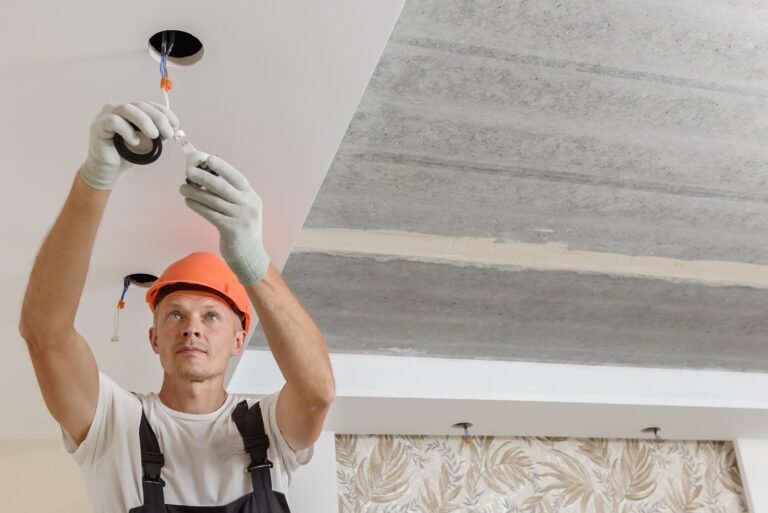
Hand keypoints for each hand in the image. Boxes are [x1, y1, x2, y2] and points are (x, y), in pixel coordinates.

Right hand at [79, 102, 179, 189]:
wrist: (109, 169)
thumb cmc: (128, 154)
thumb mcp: (148, 143)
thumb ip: (159, 134)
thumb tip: (174, 129)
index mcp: (131, 111)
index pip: (149, 105)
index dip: (164, 112)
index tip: (176, 124)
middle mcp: (118, 109)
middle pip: (141, 106)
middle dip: (158, 118)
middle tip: (168, 133)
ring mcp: (107, 115)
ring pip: (127, 109)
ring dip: (144, 122)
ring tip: (154, 136)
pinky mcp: (99, 125)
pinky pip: (114, 121)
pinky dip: (127, 131)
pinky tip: (134, 141)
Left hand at [179, 151, 270, 284]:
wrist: (250, 258)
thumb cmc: (243, 232)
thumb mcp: (244, 211)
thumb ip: (232, 197)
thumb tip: (208, 178)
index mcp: (252, 198)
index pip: (237, 177)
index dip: (222, 167)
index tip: (207, 158)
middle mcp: (248, 206)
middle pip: (223, 187)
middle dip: (204, 177)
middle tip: (189, 172)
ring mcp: (241, 218)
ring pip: (213, 200)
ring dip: (195, 192)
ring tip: (182, 188)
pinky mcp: (231, 229)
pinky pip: (210, 214)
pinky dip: (197, 206)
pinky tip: (189, 201)